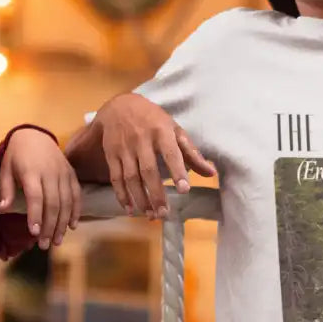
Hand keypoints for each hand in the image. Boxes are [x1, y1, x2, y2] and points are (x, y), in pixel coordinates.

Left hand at [0, 129, 81, 249]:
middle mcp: (50, 173)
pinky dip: (76, 211)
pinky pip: (77, 194)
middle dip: (49, 226)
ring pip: (66, 202)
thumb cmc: (16, 155)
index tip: (33, 233)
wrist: (35, 134)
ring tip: (56, 241)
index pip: (35, 197)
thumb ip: (5, 189)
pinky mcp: (72, 174)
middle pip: (53, 203)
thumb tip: (3, 209)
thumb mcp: (5, 168)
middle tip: (44, 245)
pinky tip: (72, 226)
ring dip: (62, 223)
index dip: (35, 215)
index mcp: (31, 171)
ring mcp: (63, 173)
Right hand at [94, 93, 215, 216]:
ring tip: (150, 215)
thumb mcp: (174, 129)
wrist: (119, 106)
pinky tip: (129, 209)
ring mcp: (124, 148)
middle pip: (148, 170)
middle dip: (156, 194)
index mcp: (161, 131)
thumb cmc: (153, 120)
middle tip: (164, 213)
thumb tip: (211, 173)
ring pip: (131, 177)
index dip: (177, 171)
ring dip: (140, 198)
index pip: (170, 153)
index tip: (184, 189)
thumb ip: (191, 152)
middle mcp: (141, 140)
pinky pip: (115, 178)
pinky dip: (122, 195)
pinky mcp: (111, 154)